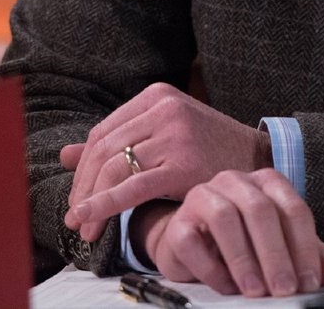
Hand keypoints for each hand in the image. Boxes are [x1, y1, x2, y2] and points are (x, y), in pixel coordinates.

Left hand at [61, 82, 270, 240]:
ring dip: (92, 201)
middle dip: (83, 187)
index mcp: (157, 96)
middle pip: (105, 149)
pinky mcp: (183, 163)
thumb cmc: (209, 151)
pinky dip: (106, 205)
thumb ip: (118, 142)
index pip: (104, 132)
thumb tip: (63, 154)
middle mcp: (163, 108)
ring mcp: (174, 133)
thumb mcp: (163, 136)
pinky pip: (134, 186)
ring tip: (85, 229)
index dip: (83, 168)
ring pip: (115, 167)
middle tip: (74, 219)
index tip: (77, 198)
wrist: (260, 162)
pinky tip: (91, 221)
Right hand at [139, 170, 323, 297]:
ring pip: (225, 218)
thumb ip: (306, 254)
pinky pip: (192, 241)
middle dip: (276, 254)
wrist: (194, 246)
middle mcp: (235, 182)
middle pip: (260, 210)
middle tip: (284, 288)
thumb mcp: (279, 246)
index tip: (310, 280)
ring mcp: (203, 197)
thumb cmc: (241, 242)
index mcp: (265, 183)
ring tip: (255, 290)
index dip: (304, 247)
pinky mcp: (179, 223)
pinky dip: (212, 268)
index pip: (293, 208)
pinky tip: (227, 286)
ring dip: (244, 259)